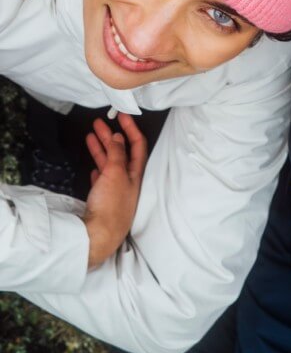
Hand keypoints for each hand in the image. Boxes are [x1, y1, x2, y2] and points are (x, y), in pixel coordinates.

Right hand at [83, 113, 147, 268]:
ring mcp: (117, 192)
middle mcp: (129, 182)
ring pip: (110, 165)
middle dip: (111, 136)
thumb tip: (119, 137)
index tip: (122, 115)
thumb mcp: (116, 173)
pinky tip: (93, 167)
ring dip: (101, 149)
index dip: (131, 128)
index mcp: (136, 173)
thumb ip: (117, 154)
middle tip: (99, 122)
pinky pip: (102, 181)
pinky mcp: (104, 203)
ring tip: (90, 136)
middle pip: (121, 153)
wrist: (98, 237)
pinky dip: (98, 170)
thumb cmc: (111, 205)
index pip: (137, 145)